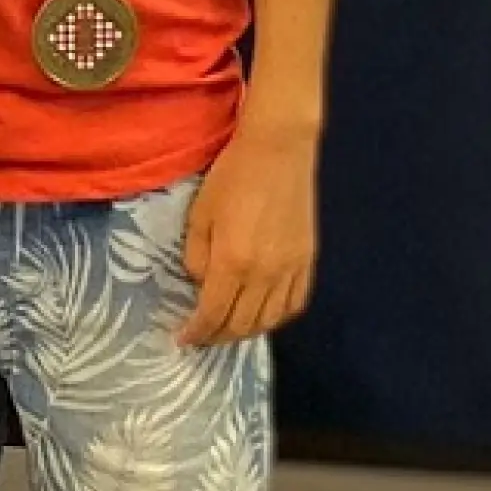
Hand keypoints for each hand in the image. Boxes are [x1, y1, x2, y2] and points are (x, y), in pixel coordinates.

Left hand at [180, 111, 319, 347]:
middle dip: (217, 337)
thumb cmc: (231, 177)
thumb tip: (201, 285)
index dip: (196, 333)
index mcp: (233, 262)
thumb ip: (196, 257)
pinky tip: (263, 314)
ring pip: (270, 320)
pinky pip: (294, 304)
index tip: (183, 340)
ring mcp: (290, 269)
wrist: (278, 150)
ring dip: (246, 331)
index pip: (213, 314)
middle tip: (202, 337)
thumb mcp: (199, 215)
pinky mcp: (307, 261)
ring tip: (228, 329)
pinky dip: (277, 317)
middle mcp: (264, 274)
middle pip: (241, 324)